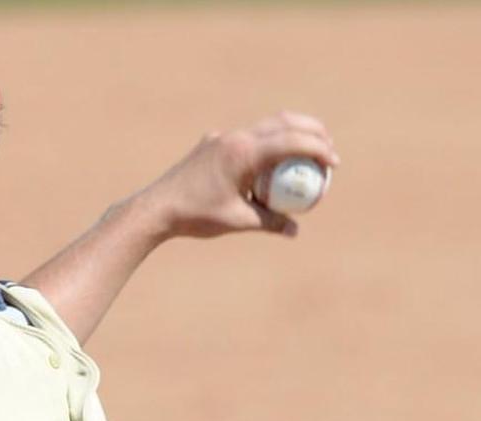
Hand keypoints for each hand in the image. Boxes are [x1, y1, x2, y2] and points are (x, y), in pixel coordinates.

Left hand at [136, 111, 340, 239]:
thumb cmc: (196, 216)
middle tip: (328, 149)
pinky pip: (245, 137)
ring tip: (306, 153)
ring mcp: (221, 138)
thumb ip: (269, 222)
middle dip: (312, 131)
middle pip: (284, 122)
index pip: (292, 141)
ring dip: (289, 134)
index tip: (333, 165)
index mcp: (244, 152)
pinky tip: (269, 165)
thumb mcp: (238, 221)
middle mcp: (234, 138)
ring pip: (264, 126)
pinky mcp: (210, 144)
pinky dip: (265, 144)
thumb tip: (294, 230)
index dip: (319, 149)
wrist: (155, 208)